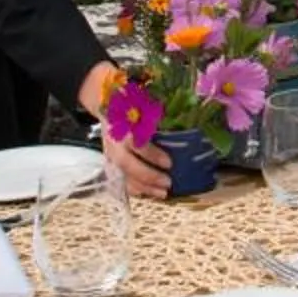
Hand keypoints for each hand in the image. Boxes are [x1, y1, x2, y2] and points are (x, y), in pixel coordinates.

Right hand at [78, 60, 173, 199]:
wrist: (107, 105)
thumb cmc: (132, 103)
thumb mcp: (144, 102)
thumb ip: (158, 113)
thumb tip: (190, 116)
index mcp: (123, 124)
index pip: (135, 144)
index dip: (152, 155)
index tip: (169, 162)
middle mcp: (114, 142)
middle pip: (127, 164)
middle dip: (148, 175)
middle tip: (168, 182)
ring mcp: (109, 154)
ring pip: (122, 176)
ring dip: (143, 187)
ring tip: (163, 193)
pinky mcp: (110, 163)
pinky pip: (120, 181)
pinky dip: (136, 190)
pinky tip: (151, 193)